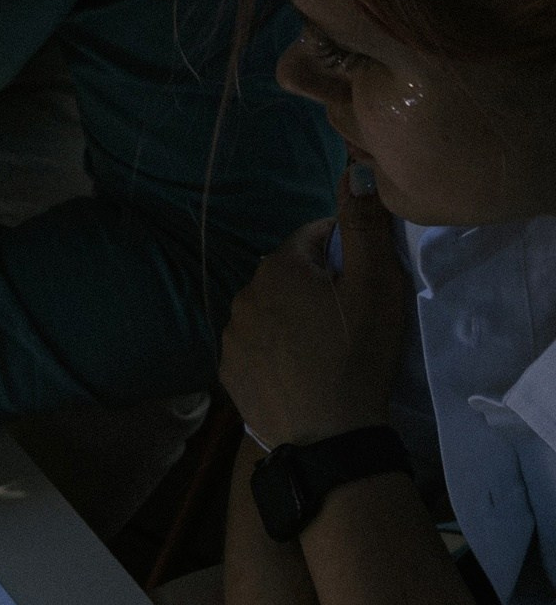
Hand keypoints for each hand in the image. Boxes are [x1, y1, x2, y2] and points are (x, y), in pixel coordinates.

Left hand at [221, 170, 406, 449]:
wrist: (327, 435)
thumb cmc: (357, 353)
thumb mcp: (376, 282)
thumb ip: (364, 223)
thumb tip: (354, 170)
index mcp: (277, 268)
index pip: (313, 236)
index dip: (344, 250)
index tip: (363, 277)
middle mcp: (242, 296)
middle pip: (288, 272)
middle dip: (315, 281)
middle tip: (347, 313)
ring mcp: (230, 337)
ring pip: (269, 309)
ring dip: (292, 314)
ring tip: (323, 343)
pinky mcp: (228, 372)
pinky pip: (256, 344)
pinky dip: (275, 346)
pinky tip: (299, 366)